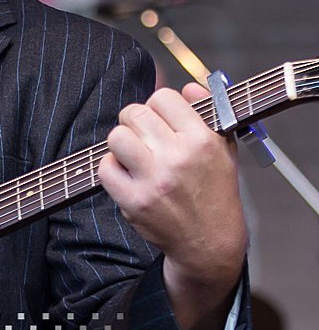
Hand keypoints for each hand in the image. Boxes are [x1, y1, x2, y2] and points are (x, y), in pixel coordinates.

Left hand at [98, 83, 247, 329]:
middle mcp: (178, 157)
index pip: (163, 98)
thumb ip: (208, 113)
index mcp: (202, 140)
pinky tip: (127, 176)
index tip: (162, 121)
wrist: (210, 242)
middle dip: (135, 123)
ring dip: (121, 144)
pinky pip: (105, 167)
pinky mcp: (134, 200)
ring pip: (116, 136)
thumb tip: (187, 87)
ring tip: (134, 155)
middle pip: (133, 113)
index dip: (158, 107)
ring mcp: (155, 180)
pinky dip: (112, 169)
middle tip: (144, 139)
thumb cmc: (214, 190)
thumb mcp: (224, 149)